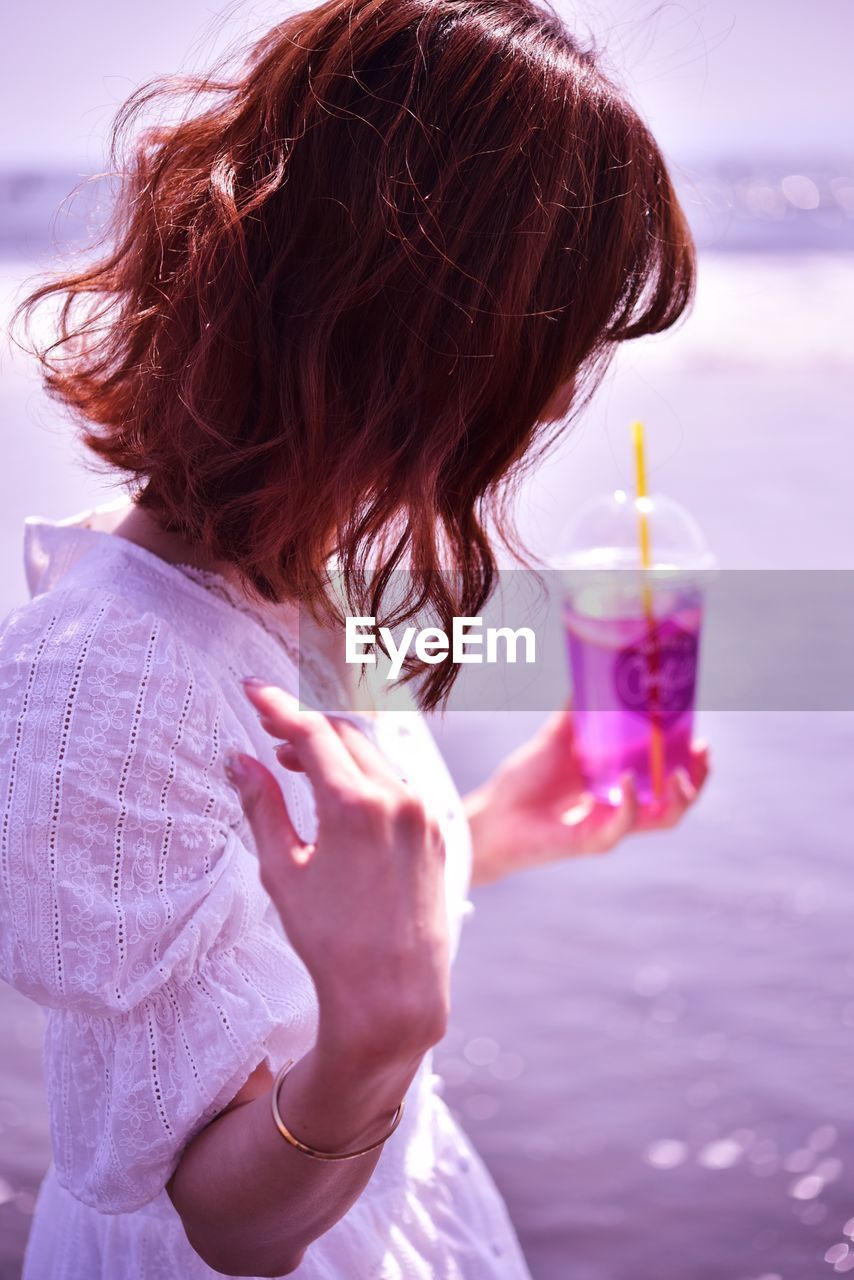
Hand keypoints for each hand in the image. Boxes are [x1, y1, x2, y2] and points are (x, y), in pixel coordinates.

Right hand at [225, 680, 449, 1066]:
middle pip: (346, 732)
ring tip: (298, 768)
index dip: (276, 706)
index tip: (250, 690)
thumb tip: (239, 759)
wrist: (394, 994)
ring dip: (336, 750)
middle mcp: (398, 798)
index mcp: (355, 805)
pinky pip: (398, 783)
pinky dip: (365, 775)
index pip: (311, 731)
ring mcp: (425, 813)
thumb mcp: (282, 871)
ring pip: (374, 754)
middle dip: (306, 726)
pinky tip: (340, 798)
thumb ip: (262, 805)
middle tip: (270, 735)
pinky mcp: (440, 830)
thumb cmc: (330, 940)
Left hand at [464, 705, 709, 885]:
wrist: (491, 816)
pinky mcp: (592, 841)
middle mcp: (620, 808)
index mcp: (617, 787)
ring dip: (678, 797)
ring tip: (680, 772)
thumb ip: (575, 714)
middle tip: (702, 753)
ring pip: (661, 820)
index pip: (665, 778)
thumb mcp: (556, 739)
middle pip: (675, 802)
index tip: (699, 738)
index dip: (688, 763)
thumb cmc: (523, 782)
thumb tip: (589, 677)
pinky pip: (622, 826)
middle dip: (696, 780)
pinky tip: (628, 780)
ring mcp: (610, 826)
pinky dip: (631, 804)